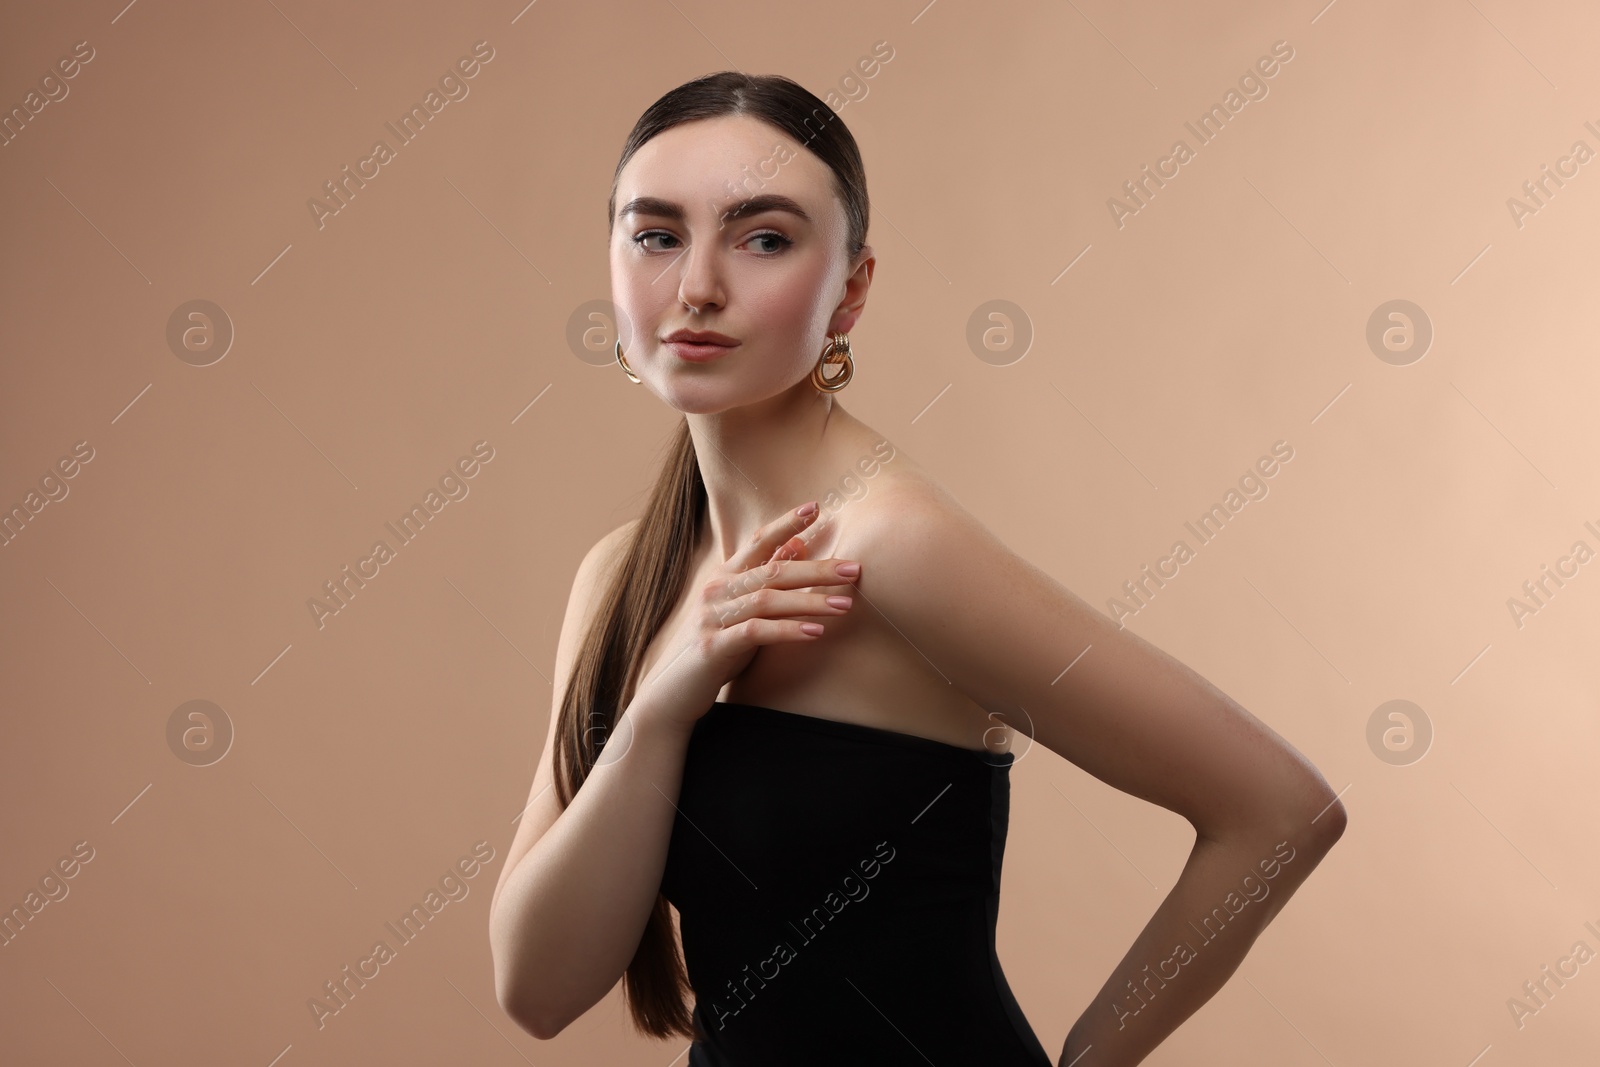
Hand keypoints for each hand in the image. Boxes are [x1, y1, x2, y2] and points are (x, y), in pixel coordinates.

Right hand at [634, 501, 860, 729]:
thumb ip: (766, 578)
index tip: (816, 507)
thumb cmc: (717, 647)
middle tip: (854, 569)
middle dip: (817, 569)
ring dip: (810, 601)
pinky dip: (788, 630)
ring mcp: (712, 617)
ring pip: (767, 600)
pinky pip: (756, 632)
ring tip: (845, 604)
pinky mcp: (714, 646)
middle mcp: (717, 590)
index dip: (785, 524)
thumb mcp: (742, 609)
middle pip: (772, 570)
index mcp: (725, 576)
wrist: (674, 691)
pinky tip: (815, 632)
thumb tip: (798, 545)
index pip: (758, 542)